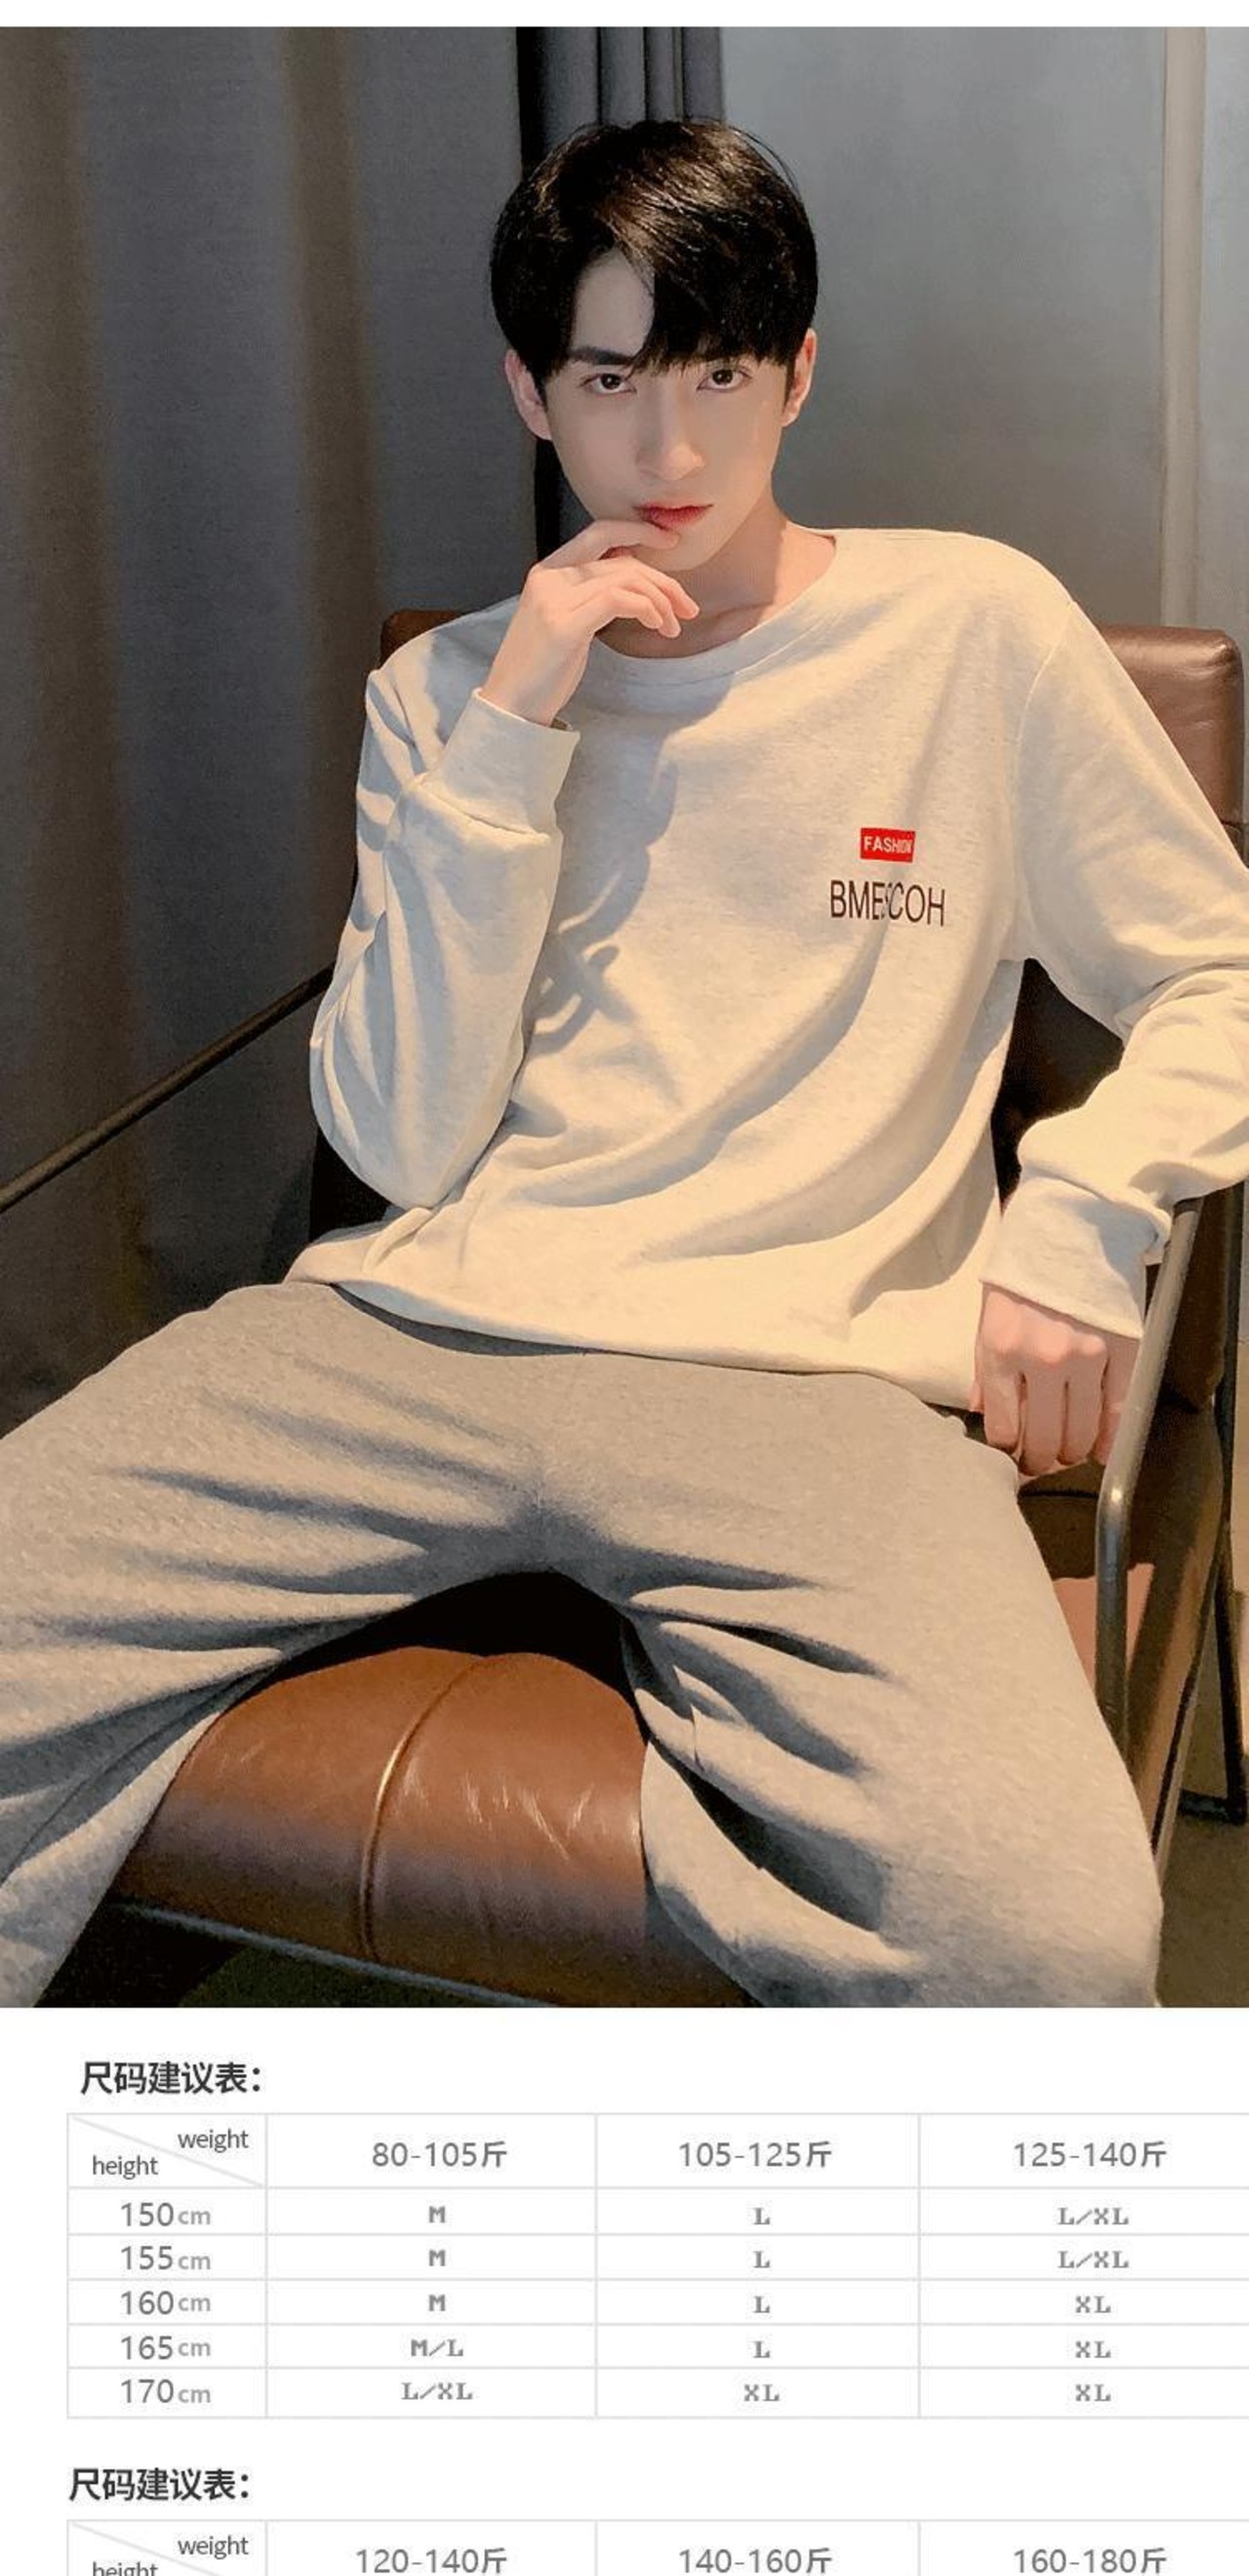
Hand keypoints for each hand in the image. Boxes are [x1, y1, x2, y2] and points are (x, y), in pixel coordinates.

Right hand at [478, 518, 699, 728]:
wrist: (511, 706)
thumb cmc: (543, 669)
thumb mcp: (566, 620)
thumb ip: (590, 594)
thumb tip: (634, 578)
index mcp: (547, 571)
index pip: (599, 533)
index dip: (638, 530)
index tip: (670, 540)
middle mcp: (549, 578)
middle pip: (622, 561)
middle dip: (663, 580)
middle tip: (688, 607)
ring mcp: (554, 600)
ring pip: (626, 579)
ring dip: (660, 601)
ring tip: (673, 626)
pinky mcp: (565, 626)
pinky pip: (619, 600)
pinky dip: (647, 609)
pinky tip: (657, 625)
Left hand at [969, 1284, 1139, 1479]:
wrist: (1075, 1221)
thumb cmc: (1025, 1266)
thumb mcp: (989, 1312)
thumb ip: (984, 1367)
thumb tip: (983, 1412)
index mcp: (1000, 1348)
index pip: (1002, 1426)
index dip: (1007, 1450)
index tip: (1012, 1454)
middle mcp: (1041, 1359)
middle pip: (1042, 1438)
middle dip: (1038, 1460)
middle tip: (1039, 1462)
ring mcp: (1086, 1358)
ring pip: (1080, 1433)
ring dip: (1072, 1453)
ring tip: (1067, 1453)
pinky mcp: (1123, 1351)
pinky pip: (1117, 1411)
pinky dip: (1109, 1439)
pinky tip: (1101, 1450)